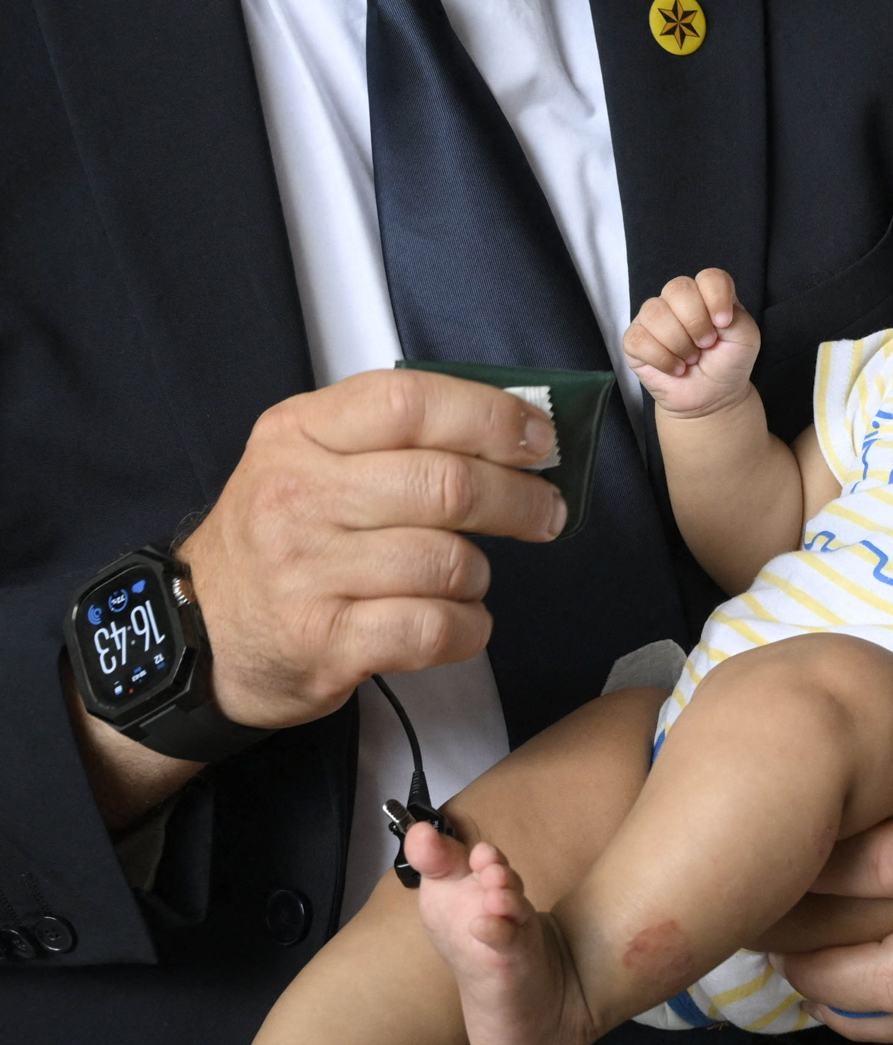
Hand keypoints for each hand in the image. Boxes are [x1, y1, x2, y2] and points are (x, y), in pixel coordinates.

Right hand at [179, 370, 567, 730]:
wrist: (195, 632)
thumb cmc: (279, 538)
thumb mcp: (309, 460)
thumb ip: (396, 439)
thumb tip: (517, 430)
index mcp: (298, 435)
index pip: (408, 402)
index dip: (489, 416)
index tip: (537, 437)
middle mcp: (297, 497)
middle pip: (447, 484)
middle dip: (519, 500)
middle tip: (546, 513)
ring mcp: (306, 573)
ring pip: (449, 561)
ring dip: (480, 574)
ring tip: (466, 577)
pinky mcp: (324, 643)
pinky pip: (435, 629)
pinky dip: (469, 627)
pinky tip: (457, 621)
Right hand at [623, 268, 760, 417]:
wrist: (712, 397)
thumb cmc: (728, 363)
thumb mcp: (746, 338)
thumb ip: (736, 317)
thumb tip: (713, 313)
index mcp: (707, 294)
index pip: (709, 277)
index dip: (716, 297)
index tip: (724, 323)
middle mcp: (678, 300)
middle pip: (678, 289)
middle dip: (696, 323)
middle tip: (706, 345)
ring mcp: (653, 318)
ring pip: (656, 314)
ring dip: (680, 344)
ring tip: (691, 359)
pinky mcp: (635, 340)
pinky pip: (640, 339)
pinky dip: (663, 359)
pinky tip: (676, 369)